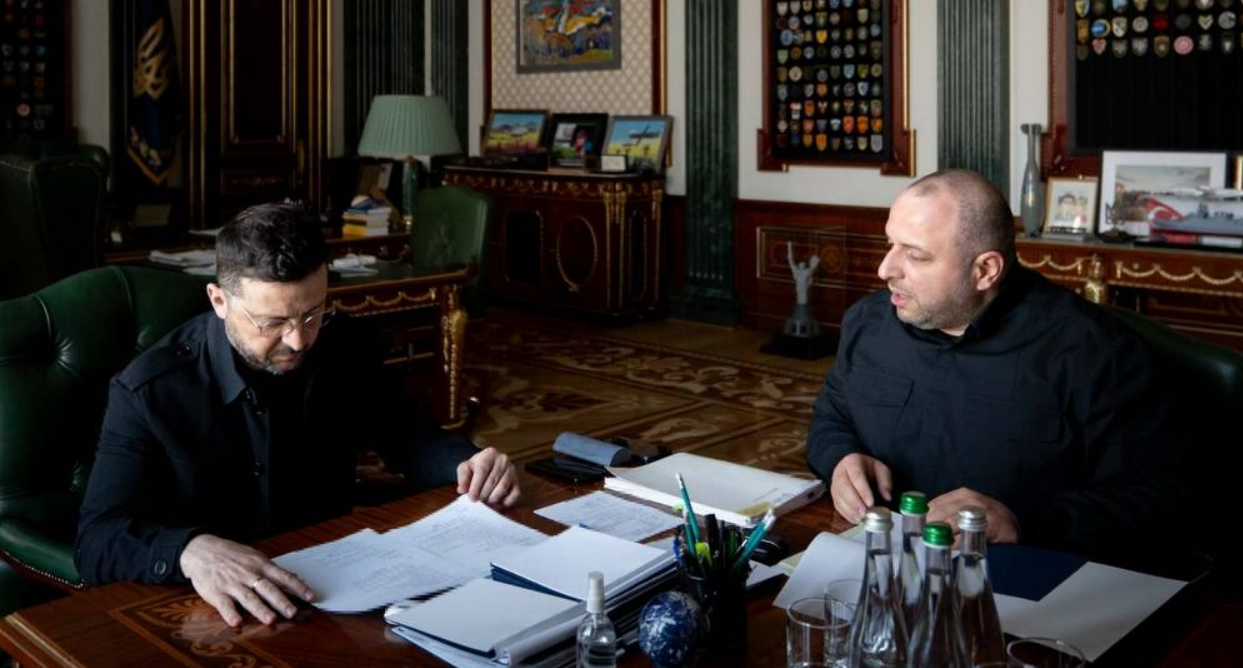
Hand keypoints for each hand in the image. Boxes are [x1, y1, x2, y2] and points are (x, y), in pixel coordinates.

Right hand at [179, 534, 314, 626]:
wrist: (201, 550)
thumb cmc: (232, 555)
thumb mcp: (254, 557)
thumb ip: (272, 570)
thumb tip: (293, 577)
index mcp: (260, 565)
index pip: (283, 577)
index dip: (297, 587)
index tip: (310, 596)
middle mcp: (249, 574)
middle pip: (268, 589)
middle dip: (281, 601)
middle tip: (293, 612)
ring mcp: (232, 584)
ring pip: (248, 598)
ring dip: (260, 609)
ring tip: (271, 619)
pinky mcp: (216, 592)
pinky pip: (224, 605)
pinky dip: (230, 614)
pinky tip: (237, 622)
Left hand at [456, 447, 520, 505]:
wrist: (488, 466)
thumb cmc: (476, 467)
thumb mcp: (466, 467)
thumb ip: (462, 477)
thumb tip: (462, 489)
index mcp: (489, 453)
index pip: (483, 469)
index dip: (476, 485)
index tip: (472, 497)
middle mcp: (503, 460)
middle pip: (493, 480)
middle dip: (484, 493)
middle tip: (477, 501)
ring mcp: (512, 470)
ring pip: (503, 487)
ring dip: (493, 498)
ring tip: (486, 501)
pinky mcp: (517, 481)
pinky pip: (515, 494)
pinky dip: (507, 501)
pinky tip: (498, 502)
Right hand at [830, 453, 892, 523]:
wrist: (852, 466)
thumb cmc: (867, 468)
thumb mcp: (880, 469)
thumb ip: (885, 481)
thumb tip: (887, 497)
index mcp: (852, 462)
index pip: (856, 476)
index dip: (863, 491)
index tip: (871, 503)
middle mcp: (840, 473)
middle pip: (844, 488)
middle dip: (854, 502)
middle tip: (864, 513)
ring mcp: (835, 485)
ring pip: (839, 498)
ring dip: (850, 510)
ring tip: (861, 518)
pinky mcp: (834, 495)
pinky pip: (838, 505)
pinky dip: (846, 514)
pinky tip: (856, 519)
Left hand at [926, 487, 1019, 543]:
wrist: (1012, 525)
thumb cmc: (985, 518)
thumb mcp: (966, 509)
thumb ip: (947, 512)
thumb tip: (923, 523)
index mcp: (961, 494)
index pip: (935, 503)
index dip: (923, 516)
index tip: (915, 528)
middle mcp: (970, 499)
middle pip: (941, 513)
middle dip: (929, 527)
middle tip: (921, 539)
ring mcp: (980, 511)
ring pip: (951, 523)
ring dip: (940, 537)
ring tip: (933, 546)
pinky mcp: (989, 525)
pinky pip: (966, 536)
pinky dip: (955, 545)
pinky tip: (950, 550)